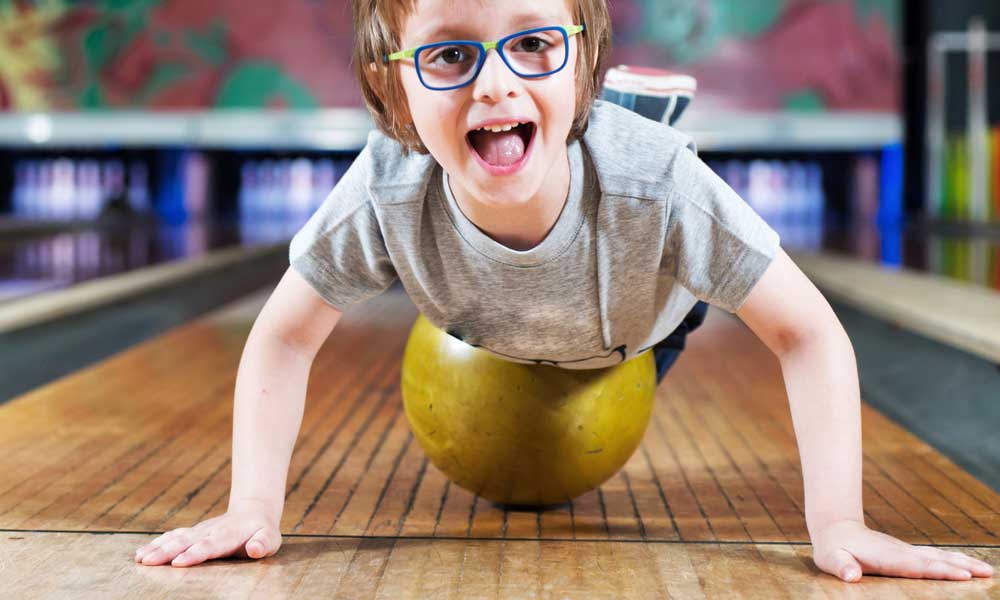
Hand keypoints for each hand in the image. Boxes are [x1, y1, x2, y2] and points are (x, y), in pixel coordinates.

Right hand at [134, 499, 281, 567]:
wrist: (253, 512)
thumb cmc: (262, 532)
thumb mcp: (270, 538)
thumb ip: (263, 543)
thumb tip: (255, 549)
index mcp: (228, 535)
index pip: (210, 545)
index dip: (194, 554)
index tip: (177, 563)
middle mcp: (210, 531)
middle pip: (186, 541)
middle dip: (166, 552)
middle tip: (147, 562)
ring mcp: (199, 531)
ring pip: (176, 538)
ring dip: (157, 548)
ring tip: (139, 559)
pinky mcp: (192, 533)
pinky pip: (172, 537)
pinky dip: (156, 544)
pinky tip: (140, 554)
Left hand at [811, 519, 993, 581]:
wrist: (836, 529)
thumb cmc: (833, 550)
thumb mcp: (830, 559)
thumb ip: (841, 567)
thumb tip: (850, 575)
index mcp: (886, 558)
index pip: (916, 566)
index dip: (939, 570)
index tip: (962, 574)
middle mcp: (901, 553)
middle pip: (935, 560)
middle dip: (961, 566)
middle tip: (986, 573)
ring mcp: (906, 552)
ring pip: (939, 556)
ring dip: (963, 562)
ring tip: (987, 570)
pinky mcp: (908, 553)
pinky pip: (935, 557)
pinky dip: (954, 561)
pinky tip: (968, 566)